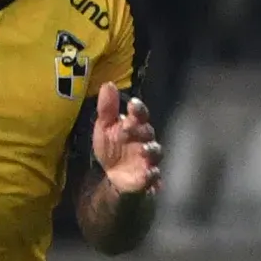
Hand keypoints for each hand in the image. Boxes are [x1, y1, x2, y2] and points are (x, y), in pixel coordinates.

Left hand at [91, 81, 161, 197]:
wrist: (112, 176)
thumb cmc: (112, 147)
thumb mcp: (105, 127)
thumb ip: (107, 108)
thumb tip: (108, 84)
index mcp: (135, 126)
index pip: (140, 114)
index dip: (138, 109)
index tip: (132, 104)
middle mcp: (145, 140)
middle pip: (148, 132)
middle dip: (140, 129)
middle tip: (128, 128)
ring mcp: (148, 158)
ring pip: (155, 152)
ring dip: (151, 150)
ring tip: (144, 150)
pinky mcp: (148, 176)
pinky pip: (153, 175)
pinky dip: (152, 175)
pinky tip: (147, 174)